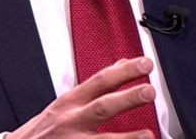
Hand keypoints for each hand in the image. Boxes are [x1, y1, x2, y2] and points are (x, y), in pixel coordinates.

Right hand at [9, 57, 157, 138]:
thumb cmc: (46, 129)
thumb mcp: (67, 102)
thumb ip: (95, 87)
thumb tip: (122, 64)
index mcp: (72, 102)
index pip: (101, 81)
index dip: (124, 71)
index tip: (146, 64)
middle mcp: (72, 120)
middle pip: (102, 107)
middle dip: (126, 98)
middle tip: (149, 92)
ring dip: (127, 138)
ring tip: (148, 135)